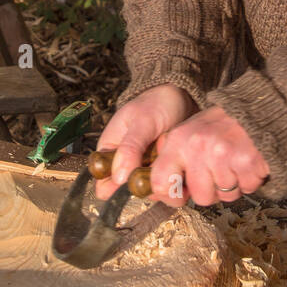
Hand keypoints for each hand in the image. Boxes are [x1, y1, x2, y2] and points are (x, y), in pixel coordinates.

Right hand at [93, 83, 196, 200]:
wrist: (182, 96)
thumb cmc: (157, 103)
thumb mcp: (142, 122)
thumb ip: (130, 148)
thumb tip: (118, 178)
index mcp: (111, 150)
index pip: (103, 179)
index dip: (114, 189)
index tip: (132, 184)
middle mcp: (126, 162)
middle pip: (128, 189)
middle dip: (144, 184)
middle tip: (158, 167)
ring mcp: (146, 168)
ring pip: (149, 189)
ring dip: (161, 179)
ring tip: (169, 158)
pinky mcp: (164, 170)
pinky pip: (166, 184)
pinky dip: (174, 178)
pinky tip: (179, 164)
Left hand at [147, 104, 268, 207]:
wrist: (256, 109)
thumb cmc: (221, 125)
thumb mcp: (188, 132)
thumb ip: (172, 158)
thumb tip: (157, 192)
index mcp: (178, 140)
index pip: (160, 182)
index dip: (172, 196)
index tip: (183, 194)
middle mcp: (197, 146)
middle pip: (200, 197)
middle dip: (213, 191)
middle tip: (219, 171)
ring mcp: (222, 153)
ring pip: (225, 195)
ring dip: (233, 185)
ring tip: (234, 164)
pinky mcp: (246, 160)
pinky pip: (247, 188)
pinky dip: (251, 181)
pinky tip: (247, 164)